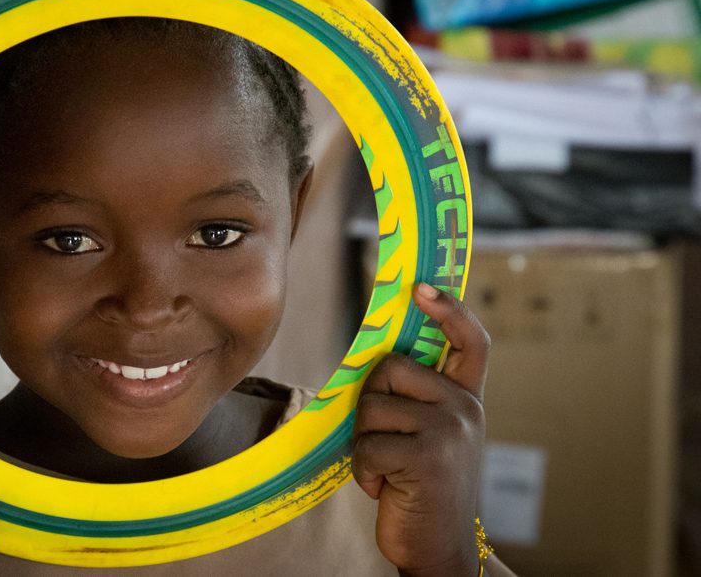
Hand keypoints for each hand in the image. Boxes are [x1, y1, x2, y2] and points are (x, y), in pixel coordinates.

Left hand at [352, 283, 489, 576]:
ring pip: (371, 406)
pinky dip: (363, 471)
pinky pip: (366, 444)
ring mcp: (448, 431)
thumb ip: (420, 398)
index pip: (471, 342)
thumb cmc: (423, 486)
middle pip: (389, 369)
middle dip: (372, 404)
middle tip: (386, 443)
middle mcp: (464, 409)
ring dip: (364, 443)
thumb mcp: (433, 436)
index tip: (421, 287)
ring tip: (389, 471)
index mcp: (467, 399)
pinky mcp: (425, 457)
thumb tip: (378, 358)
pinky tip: (385, 488)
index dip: (449, 309)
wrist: (442, 548)